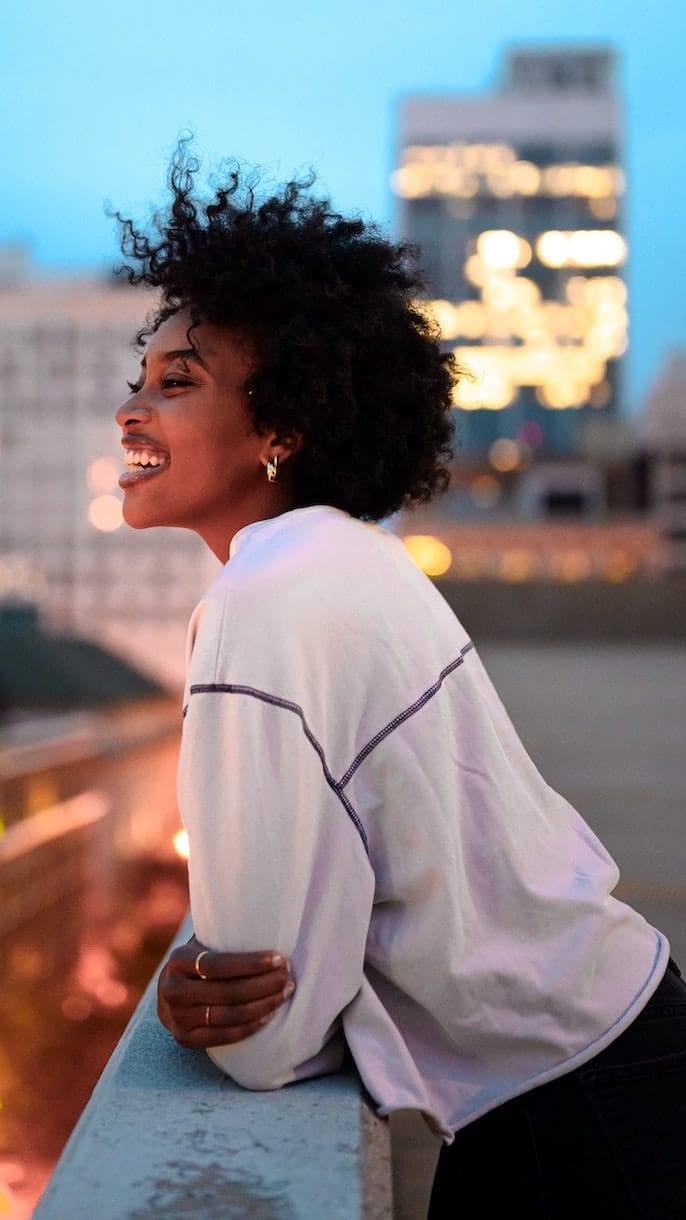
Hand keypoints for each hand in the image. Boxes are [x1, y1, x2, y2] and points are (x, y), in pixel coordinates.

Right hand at [157, 934, 294, 1048]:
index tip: (280, 959)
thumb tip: (266, 905)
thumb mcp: (202, 943)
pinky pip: (224, 1036)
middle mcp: (172, 990)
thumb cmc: (199, 962)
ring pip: (228, 1015)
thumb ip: (222, 930)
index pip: (218, 965)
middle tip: (288, 977)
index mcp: (178, 960)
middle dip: (264, 985)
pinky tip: (269, 1015)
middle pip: (227, 992)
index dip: (251, 964)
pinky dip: (250, 1026)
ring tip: (285, 993)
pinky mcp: (185, 1039)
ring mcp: (177, 1018)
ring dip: (263, 1005)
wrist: (169, 997)